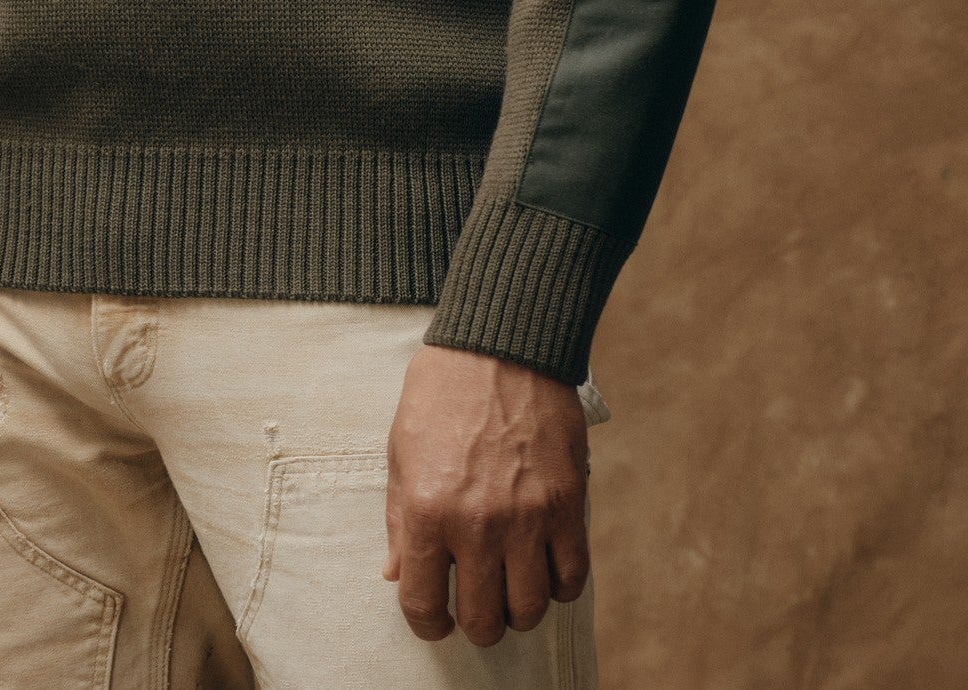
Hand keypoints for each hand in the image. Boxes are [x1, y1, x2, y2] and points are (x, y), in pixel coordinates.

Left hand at [382, 344, 588, 646]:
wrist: (501, 344)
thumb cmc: (442, 392)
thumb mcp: (400, 449)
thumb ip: (399, 519)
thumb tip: (396, 573)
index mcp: (426, 509)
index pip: (422, 603)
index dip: (426, 622)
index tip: (434, 618)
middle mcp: (476, 524)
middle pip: (483, 619)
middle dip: (476, 624)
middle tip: (475, 606)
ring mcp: (527, 518)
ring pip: (529, 609)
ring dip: (517, 609)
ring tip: (510, 588)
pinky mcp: (568, 505)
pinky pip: (571, 577)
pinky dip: (558, 585)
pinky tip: (543, 567)